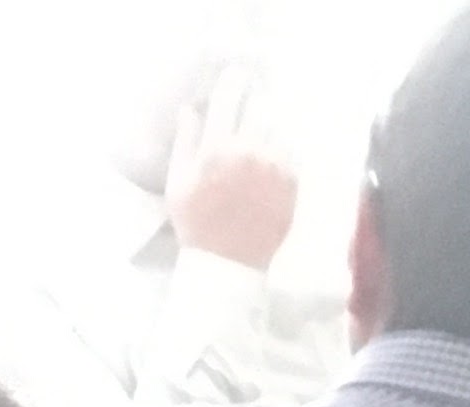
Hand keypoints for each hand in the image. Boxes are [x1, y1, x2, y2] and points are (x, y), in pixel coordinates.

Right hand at [167, 69, 297, 273]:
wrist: (226, 267)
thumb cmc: (196, 226)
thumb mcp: (177, 185)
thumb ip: (184, 143)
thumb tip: (189, 110)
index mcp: (217, 149)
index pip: (229, 95)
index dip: (233, 80)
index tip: (235, 76)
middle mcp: (249, 150)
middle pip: (261, 104)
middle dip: (255, 101)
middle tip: (252, 105)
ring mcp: (274, 165)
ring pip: (280, 124)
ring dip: (272, 122)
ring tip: (266, 131)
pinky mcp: (292, 180)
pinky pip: (292, 148)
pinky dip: (284, 146)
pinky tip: (275, 155)